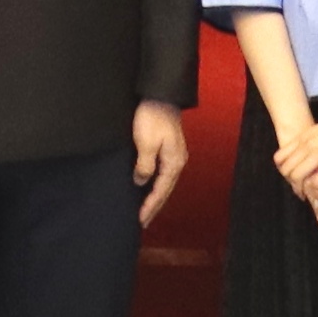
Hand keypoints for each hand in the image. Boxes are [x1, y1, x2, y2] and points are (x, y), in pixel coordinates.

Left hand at [130, 101, 190, 215]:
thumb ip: (144, 165)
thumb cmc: (153, 117)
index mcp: (174, 162)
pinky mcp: (169, 148)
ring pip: (164, 182)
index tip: (140, 220)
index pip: (161, 191)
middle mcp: (177, 161)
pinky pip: (162, 173)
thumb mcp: (146, 143)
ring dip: (155, 197)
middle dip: (154, 206)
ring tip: (145, 210)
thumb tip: (141, 182)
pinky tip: (148, 188)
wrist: (160, 95)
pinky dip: (155, 184)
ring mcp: (174, 155)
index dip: (149, 206)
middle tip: (143, 222)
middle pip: (165, 190)